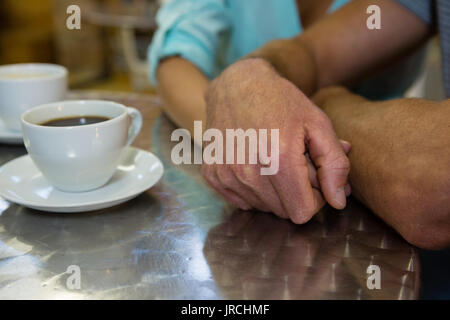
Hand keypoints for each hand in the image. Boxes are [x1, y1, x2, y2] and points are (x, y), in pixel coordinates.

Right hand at [202, 58, 349, 223]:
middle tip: (296, 163)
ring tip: (274, 160)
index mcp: (278, 160)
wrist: (237, 84)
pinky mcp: (212, 174)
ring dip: (274, 192)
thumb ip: (335, 165)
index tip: (314, 177)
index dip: (315, 199)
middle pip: (283, 211)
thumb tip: (338, 201)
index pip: (302, 212)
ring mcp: (226, 174)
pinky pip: (242, 201)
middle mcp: (248, 172)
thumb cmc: (281, 101)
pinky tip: (256, 163)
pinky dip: (253, 189)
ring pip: (263, 208)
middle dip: (295, 193)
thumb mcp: (318, 124)